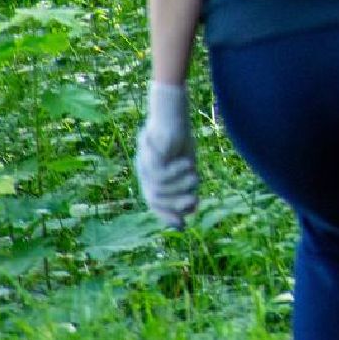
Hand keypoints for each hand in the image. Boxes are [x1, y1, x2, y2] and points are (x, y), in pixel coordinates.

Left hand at [135, 81, 198, 228]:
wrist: (173, 113)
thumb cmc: (179, 137)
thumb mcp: (185, 165)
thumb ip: (186, 185)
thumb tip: (191, 211)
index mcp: (150, 176)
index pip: (155, 202)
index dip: (167, 215)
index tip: (183, 227)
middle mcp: (143, 172)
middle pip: (154, 199)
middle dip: (174, 205)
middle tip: (194, 203)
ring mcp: (144, 163)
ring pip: (158, 188)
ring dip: (179, 185)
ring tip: (194, 175)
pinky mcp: (149, 154)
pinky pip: (160, 174)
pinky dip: (176, 172)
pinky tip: (189, 165)